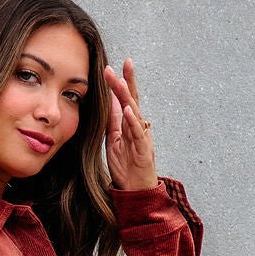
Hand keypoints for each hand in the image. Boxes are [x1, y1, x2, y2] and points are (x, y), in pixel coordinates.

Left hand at [104, 57, 158, 192]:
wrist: (135, 191)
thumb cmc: (126, 166)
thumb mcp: (115, 138)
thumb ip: (114, 120)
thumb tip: (111, 100)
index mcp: (131, 123)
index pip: (128, 98)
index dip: (123, 81)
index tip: (117, 65)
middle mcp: (139, 127)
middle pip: (132, 100)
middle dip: (126, 82)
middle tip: (117, 65)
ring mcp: (142, 138)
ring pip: (135, 113)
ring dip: (126, 96)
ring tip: (119, 82)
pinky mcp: (143, 151)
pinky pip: (138, 134)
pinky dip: (133, 121)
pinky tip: (128, 109)